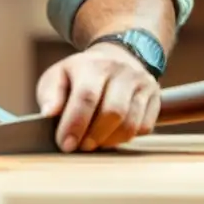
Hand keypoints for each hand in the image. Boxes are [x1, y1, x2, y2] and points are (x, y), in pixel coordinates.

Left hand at [36, 42, 159, 152]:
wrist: (115, 56)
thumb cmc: (81, 74)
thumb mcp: (58, 76)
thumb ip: (49, 94)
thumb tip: (48, 114)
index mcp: (93, 64)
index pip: (87, 96)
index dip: (75, 124)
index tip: (65, 144)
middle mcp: (121, 70)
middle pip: (113, 112)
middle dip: (94, 136)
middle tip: (81, 147)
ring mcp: (142, 82)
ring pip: (131, 123)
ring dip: (110, 141)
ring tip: (95, 143)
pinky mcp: (155, 96)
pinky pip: (145, 127)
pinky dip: (126, 138)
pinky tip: (111, 135)